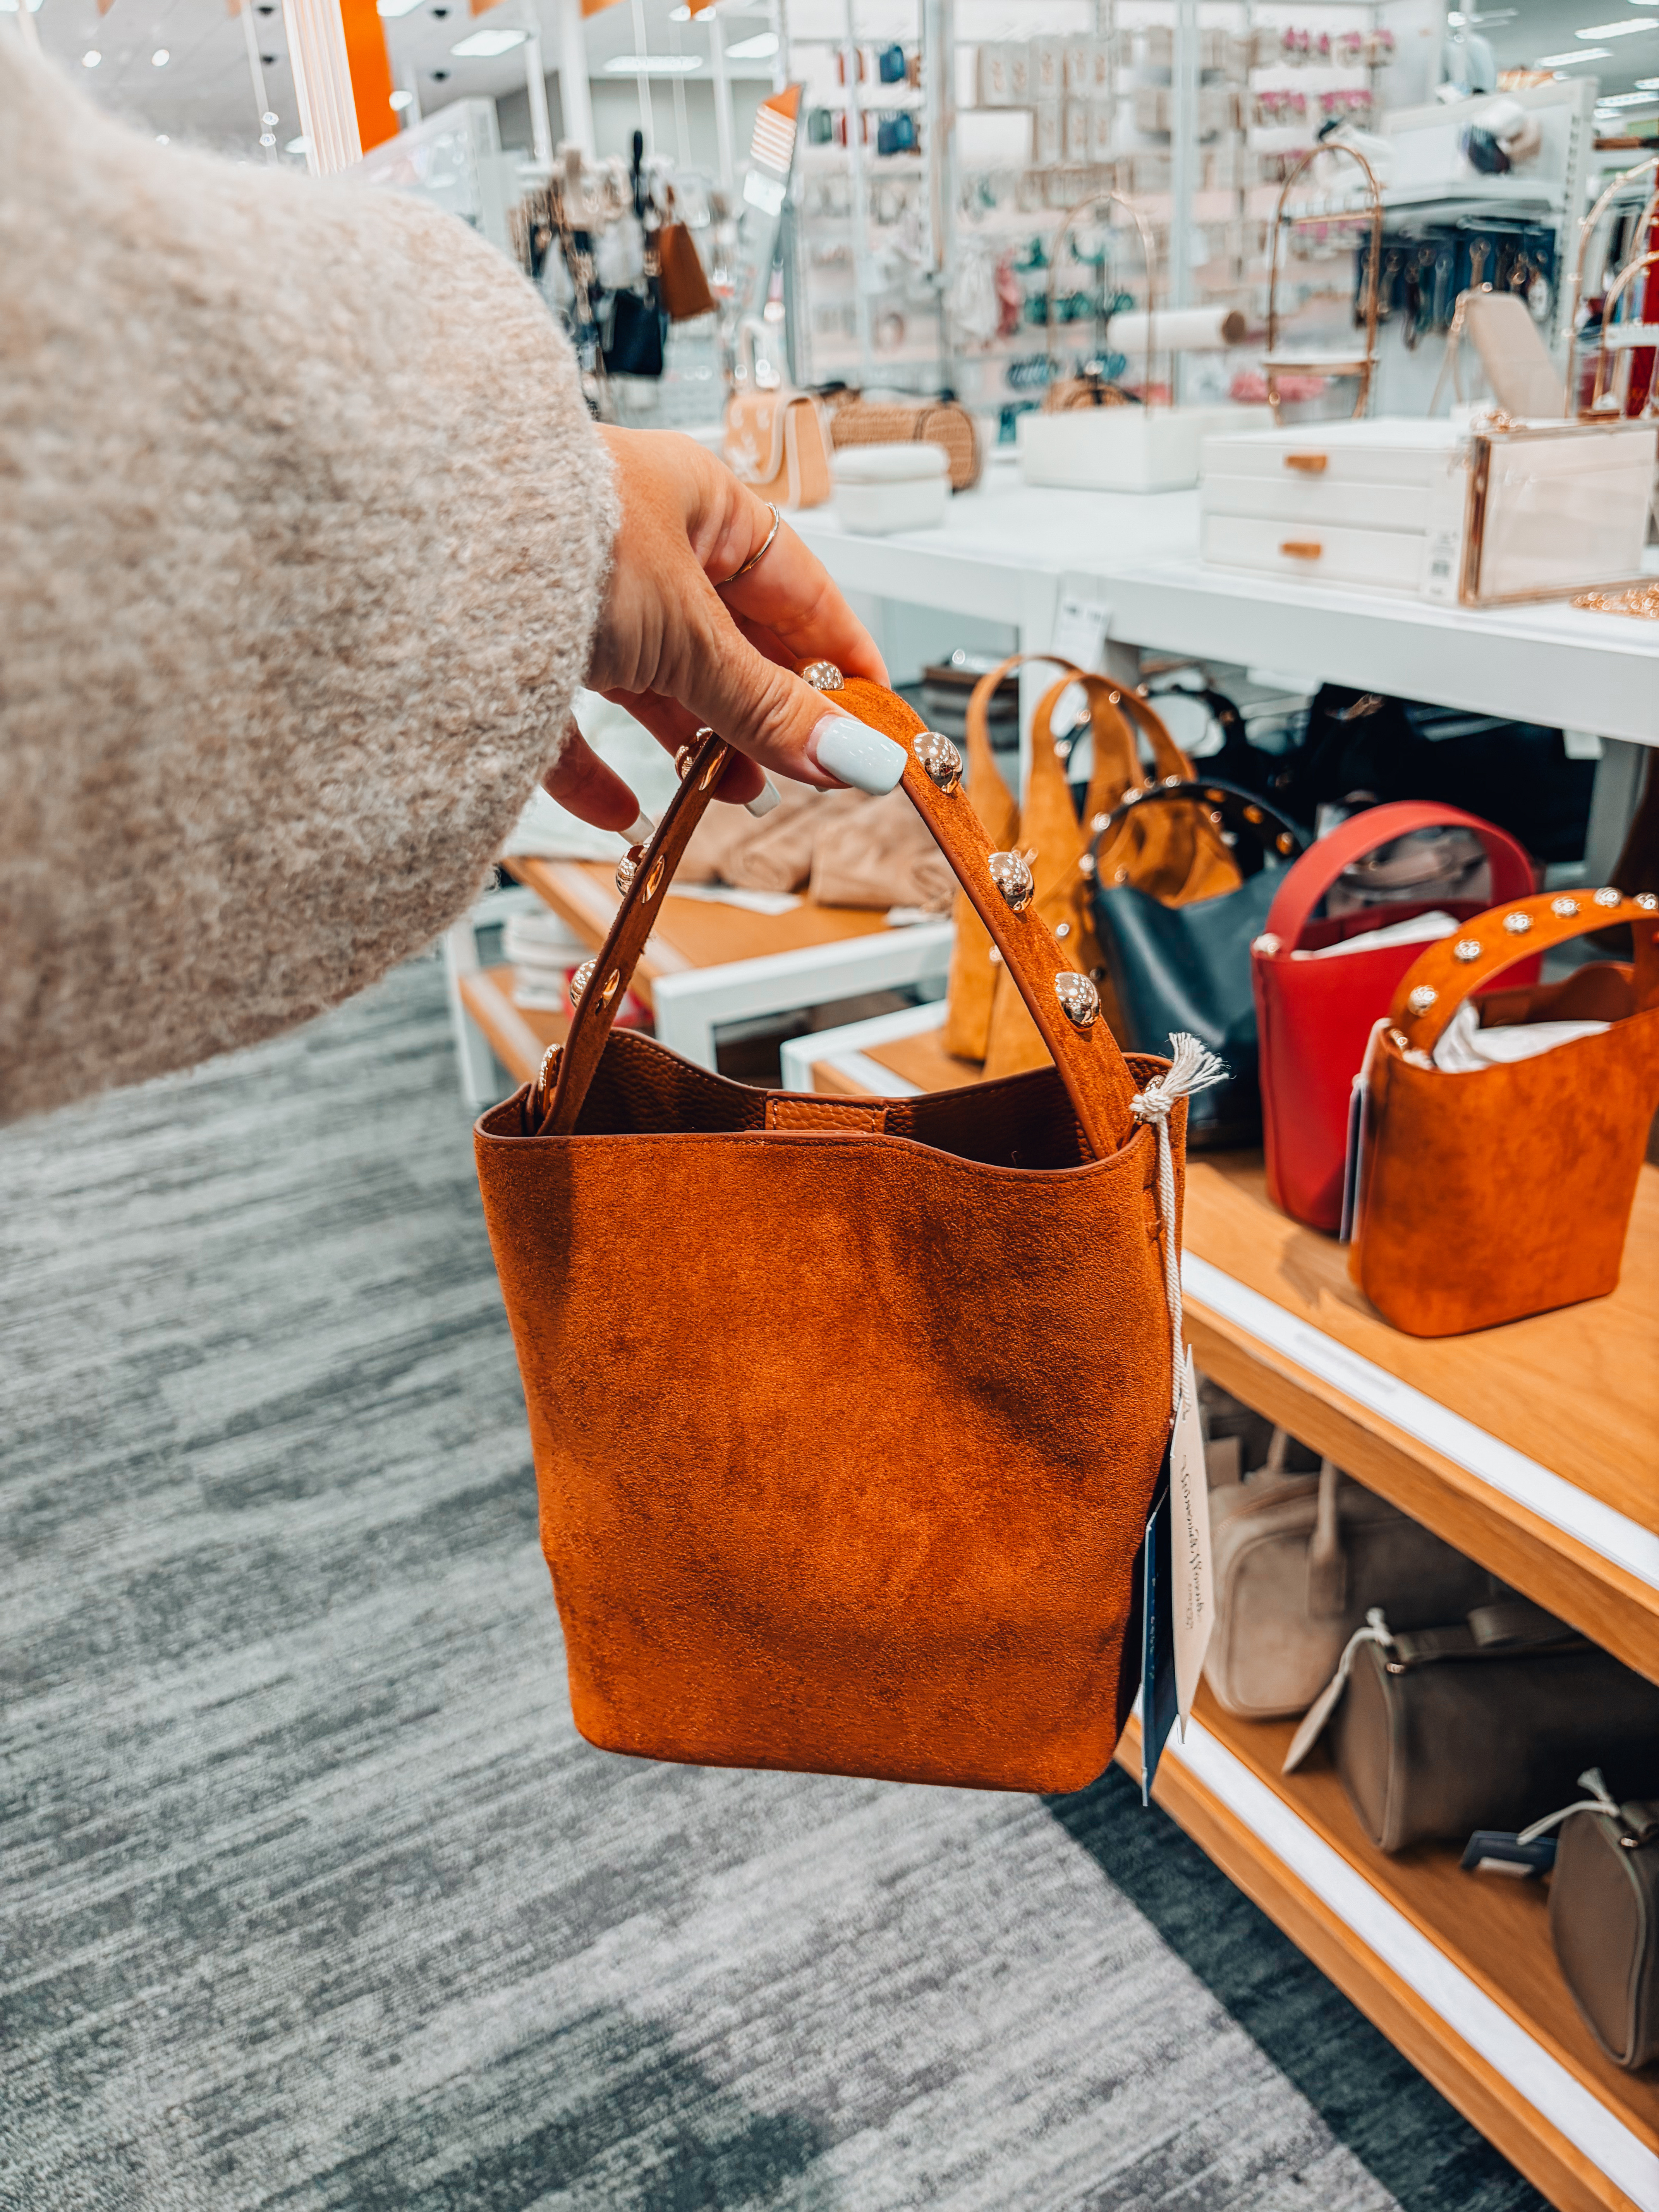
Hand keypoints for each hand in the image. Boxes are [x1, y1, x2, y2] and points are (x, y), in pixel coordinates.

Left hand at [545, 426, 906, 831]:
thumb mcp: (689, 635)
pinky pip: (567, 718)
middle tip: (801, 775)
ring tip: (726, 793)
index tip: (874, 721)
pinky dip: (598, 771)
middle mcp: (637, 541)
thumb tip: (860, 759)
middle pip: (729, 640)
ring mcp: (576, 594)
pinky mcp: (513, 648)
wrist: (406, 544)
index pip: (798, 586)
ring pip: (655, 680)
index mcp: (697, 503)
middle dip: (766, 712)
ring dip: (695, 741)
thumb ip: (770, 706)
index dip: (840, 656)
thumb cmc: (549, 534)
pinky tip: (623, 813)